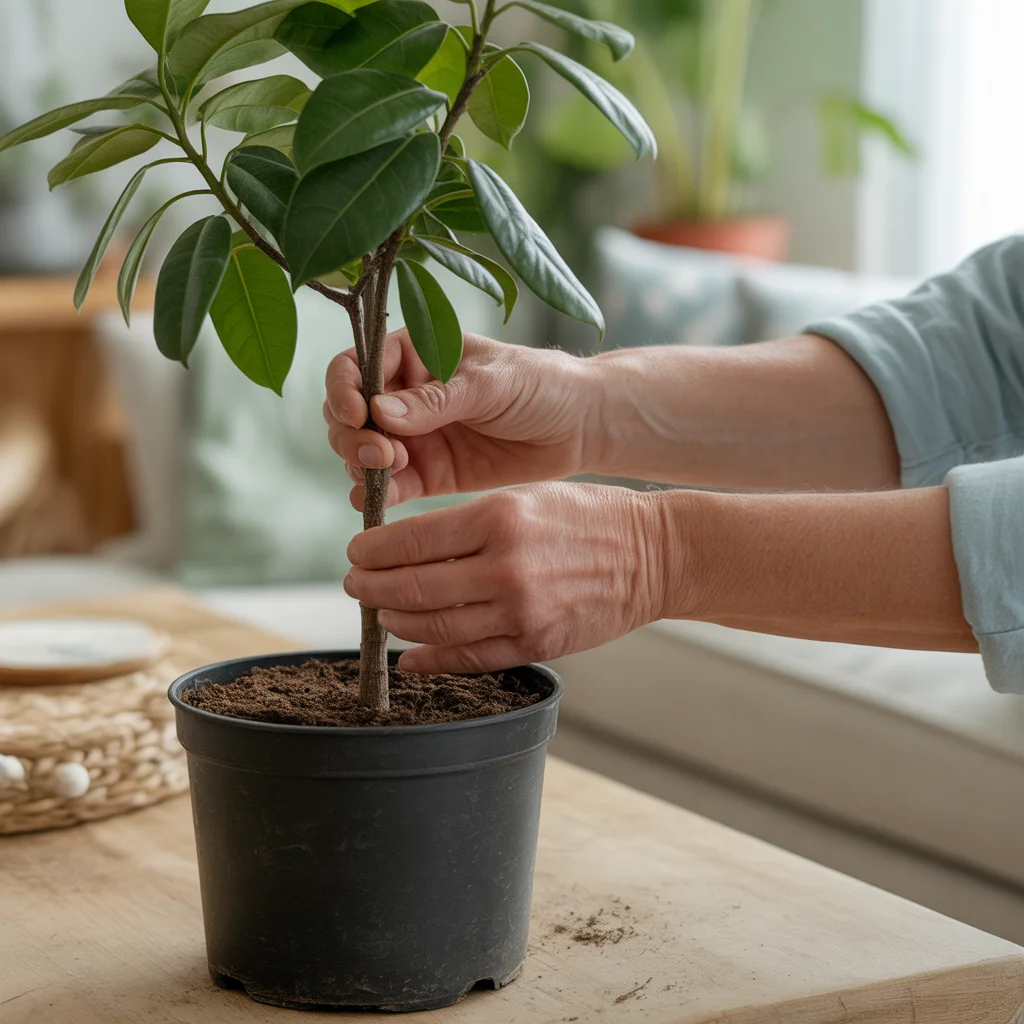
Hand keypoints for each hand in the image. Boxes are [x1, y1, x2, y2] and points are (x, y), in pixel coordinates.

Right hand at [324, 329, 597, 510]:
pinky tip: (378, 500)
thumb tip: (378, 413)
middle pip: (347, 415)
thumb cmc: (541, 385)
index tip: (356, 413)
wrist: (580, 427)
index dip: (344, 390)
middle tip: (380, 452)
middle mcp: (404, 395)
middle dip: (351, 435)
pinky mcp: (429, 475)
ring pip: (361, 453)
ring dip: (361, 464)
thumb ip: (436, 399)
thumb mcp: (491, 382)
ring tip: (393, 468)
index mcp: (414, 354)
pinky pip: (389, 486)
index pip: (355, 366)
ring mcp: (414, 437)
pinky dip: (376, 494)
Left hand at [343, 482, 667, 673]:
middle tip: (355, 585)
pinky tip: (410, 656)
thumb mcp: (525, 497)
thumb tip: (406, 548)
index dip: (371, 551)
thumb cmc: (587, 517)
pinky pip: (468, 658)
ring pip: (432, 627)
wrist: (653, 555)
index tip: (356, 553)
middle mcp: (504, 566)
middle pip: (411, 587)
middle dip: (370, 589)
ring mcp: (520, 611)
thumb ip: (466, 523)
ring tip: (381, 614)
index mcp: (498, 517)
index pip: (410, 541)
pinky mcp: (535, 643)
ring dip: (395, 623)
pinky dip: (430, 660)